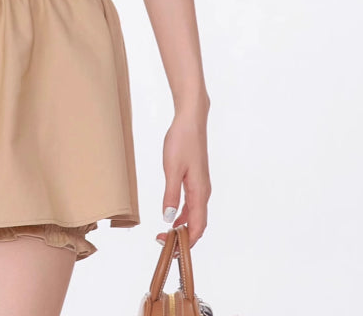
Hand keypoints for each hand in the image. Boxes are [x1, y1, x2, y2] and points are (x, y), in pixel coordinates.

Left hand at [155, 107, 210, 250]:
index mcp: (199, 192)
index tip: (171, 248)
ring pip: (195, 214)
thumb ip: (171, 194)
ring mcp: (201, 185)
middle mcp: (204, 192)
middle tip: (164, 243)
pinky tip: (173, 214)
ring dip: (183, 226)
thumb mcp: (172, 168)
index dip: (186, 241)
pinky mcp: (197, 179)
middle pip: (198, 224)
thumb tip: (168, 218)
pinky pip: (192, 203)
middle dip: (184, 238)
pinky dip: (183, 213)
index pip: (197, 227)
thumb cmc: (182, 141)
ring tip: (166, 233)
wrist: (191, 120)